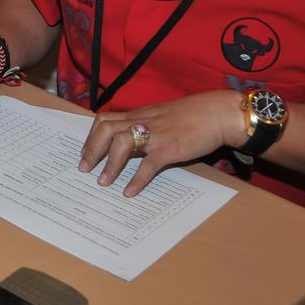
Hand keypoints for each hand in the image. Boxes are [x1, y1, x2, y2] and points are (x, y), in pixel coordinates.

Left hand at [78, 90, 245, 196]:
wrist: (219, 113)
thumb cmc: (194, 115)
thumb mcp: (163, 115)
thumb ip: (147, 124)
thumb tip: (133, 140)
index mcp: (140, 114)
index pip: (105, 119)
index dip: (91, 136)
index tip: (85, 152)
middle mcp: (143, 121)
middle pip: (105, 129)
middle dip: (91, 149)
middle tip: (84, 168)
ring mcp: (156, 134)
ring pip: (121, 143)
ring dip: (109, 164)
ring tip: (103, 182)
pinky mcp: (170, 148)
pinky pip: (148, 165)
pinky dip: (137, 180)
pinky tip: (130, 192)